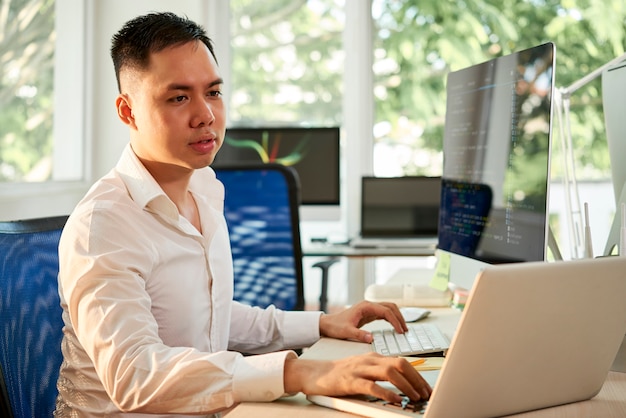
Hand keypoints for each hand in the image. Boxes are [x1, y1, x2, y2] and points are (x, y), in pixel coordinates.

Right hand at [284, 352, 431, 403]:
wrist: (316, 373)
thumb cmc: (340, 373)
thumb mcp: (364, 368)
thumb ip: (380, 372)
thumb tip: (402, 382)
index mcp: (374, 356)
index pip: (402, 361)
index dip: (417, 375)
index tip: (426, 387)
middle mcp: (369, 360)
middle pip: (400, 364)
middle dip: (416, 379)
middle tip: (425, 393)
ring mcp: (360, 369)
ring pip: (389, 373)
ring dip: (406, 386)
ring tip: (414, 397)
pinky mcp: (350, 381)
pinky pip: (372, 386)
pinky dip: (386, 393)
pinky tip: (395, 399)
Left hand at [319, 300, 406, 342]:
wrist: (327, 324)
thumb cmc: (335, 326)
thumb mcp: (346, 332)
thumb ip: (359, 334)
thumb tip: (371, 338)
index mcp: (365, 306)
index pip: (385, 311)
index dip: (395, 320)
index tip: (400, 330)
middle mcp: (368, 305)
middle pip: (390, 307)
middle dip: (399, 317)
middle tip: (405, 330)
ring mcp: (369, 309)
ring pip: (389, 309)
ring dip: (397, 317)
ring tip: (403, 329)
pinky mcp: (369, 314)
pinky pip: (384, 314)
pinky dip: (392, 319)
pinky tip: (395, 327)